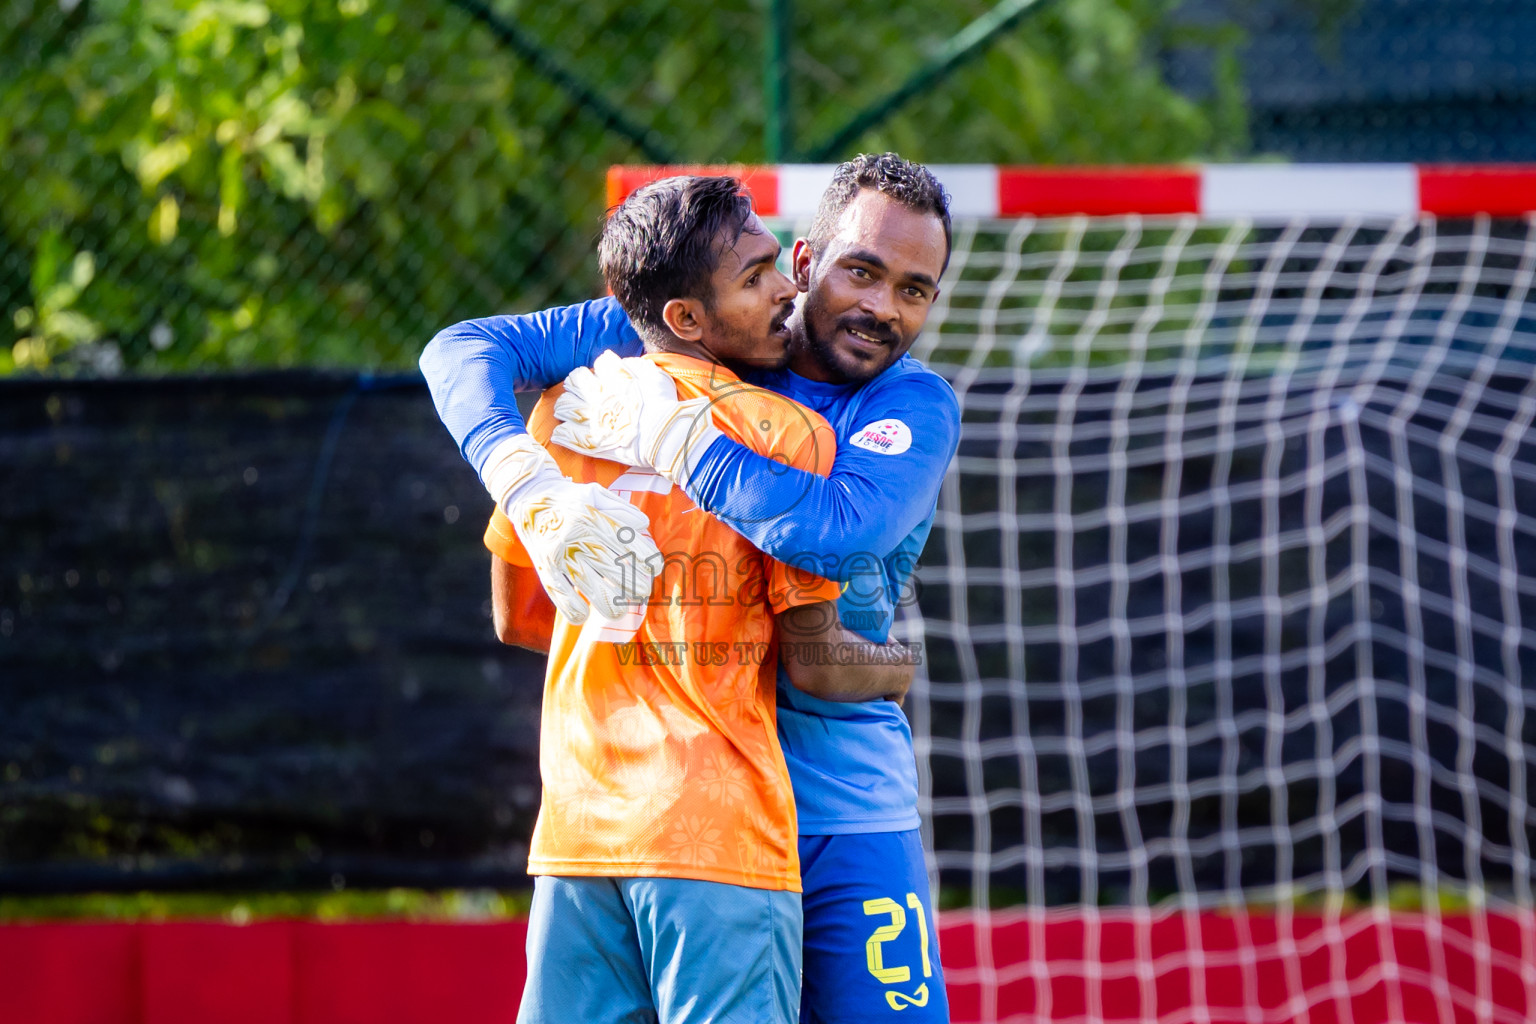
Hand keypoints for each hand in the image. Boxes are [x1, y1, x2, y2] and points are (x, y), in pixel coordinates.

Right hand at [481, 435, 660, 623]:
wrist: (526, 496)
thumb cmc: (568, 498)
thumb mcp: (596, 494)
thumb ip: (621, 509)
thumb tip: (643, 526)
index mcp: (594, 518)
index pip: (630, 544)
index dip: (649, 560)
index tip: (654, 569)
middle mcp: (578, 537)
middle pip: (617, 571)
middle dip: (636, 587)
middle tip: (642, 591)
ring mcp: (560, 554)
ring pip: (594, 589)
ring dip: (612, 607)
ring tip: (619, 611)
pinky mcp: (544, 567)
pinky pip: (562, 596)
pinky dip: (576, 611)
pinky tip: (584, 614)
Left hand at [549, 351, 723, 483]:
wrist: (662, 435)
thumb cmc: (663, 404)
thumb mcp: (656, 376)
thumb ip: (637, 366)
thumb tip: (622, 362)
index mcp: (614, 378)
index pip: (599, 364)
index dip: (602, 368)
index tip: (606, 375)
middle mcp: (597, 395)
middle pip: (574, 381)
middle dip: (575, 384)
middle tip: (579, 390)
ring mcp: (590, 418)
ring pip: (564, 406)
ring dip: (563, 406)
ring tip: (565, 411)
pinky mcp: (588, 441)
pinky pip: (564, 435)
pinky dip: (561, 433)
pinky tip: (561, 432)